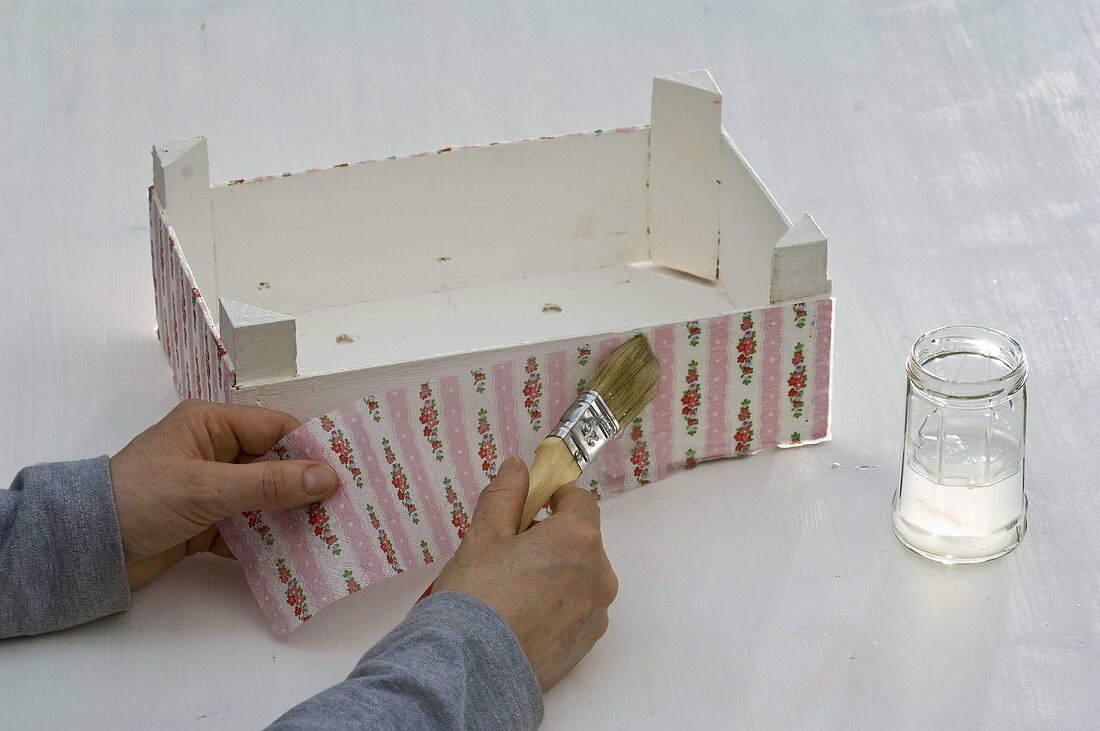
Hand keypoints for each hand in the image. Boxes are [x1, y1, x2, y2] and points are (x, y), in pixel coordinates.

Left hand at [109, 400, 337, 588]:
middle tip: (345, 509)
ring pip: (265, 500)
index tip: (348, 473)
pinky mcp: (206, 523)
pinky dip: (267, 542)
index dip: (312, 450)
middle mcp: (215, 452)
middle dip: (306, 489)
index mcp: (212, 425)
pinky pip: (248, 529)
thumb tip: (328, 478)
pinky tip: (294, 557)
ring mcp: (211, 489)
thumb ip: (269, 484)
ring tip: (328, 535)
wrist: (84, 549)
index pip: (276, 430)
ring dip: (290, 518)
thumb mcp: (208, 488)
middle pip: (275, 466)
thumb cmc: (140, 499)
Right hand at [432, 457, 617, 690]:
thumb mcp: (483, 536)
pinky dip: (555, 606)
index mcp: (579, 540)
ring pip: (578, 577)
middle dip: (550, 538)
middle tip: (508, 551)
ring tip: (510, 589)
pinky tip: (519, 617)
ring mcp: (595, 614)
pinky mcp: (585, 646)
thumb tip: (517, 468)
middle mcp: (598, 576)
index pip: (580, 501)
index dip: (555, 497)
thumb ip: (505, 496)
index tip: (531, 504)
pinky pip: (575, 611)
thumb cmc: (476, 597)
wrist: (470, 671)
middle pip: (580, 541)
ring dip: (554, 573)